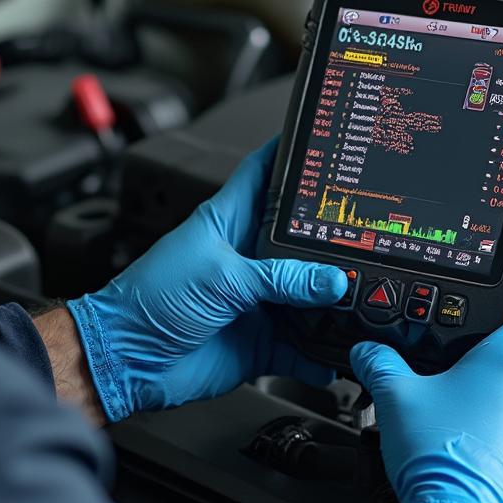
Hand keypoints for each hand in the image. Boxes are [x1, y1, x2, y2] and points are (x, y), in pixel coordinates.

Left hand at [67, 140, 347, 422]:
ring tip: (370, 301)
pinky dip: (322, 353)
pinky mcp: (260, 341)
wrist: (128, 358)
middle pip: (302, 240)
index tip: (329, 143)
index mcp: (229, 222)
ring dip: (335, 303)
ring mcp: (257, 300)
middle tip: (374, 239)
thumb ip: (281, 276)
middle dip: (335, 240)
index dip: (294, 155)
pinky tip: (341, 353)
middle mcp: (248, 258)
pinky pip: (302, 347)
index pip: (266, 174)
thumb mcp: (222, 276)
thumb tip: (332, 280)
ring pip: (310, 296)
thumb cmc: (151, 300)